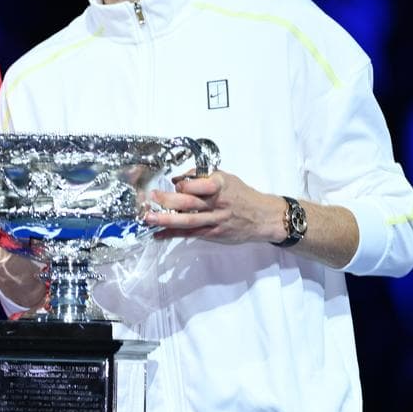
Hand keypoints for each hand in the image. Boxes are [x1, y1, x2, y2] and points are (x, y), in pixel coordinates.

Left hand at [143, 170, 281, 243]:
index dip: (183, 185)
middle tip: (151, 199)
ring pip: (188, 220)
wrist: (263, 217)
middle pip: (189, 203)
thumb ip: (203, 177)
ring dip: (166, 220)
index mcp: (220, 185)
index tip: (174, 184)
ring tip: (149, 218)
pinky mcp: (214, 234)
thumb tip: (179, 179)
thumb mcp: (227, 178)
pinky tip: (159, 234)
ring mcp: (215, 220)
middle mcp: (217, 203)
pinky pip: (191, 234)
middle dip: (167, 201)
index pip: (198, 184)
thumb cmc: (242, 195)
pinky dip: (173, 234)